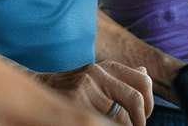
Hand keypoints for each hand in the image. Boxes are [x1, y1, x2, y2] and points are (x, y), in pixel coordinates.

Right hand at [35, 61, 153, 125]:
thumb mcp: (96, 76)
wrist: (39, 91)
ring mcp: (84, 89)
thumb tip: (144, 73)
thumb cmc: (73, 89)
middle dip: (139, 121)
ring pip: (119, 117)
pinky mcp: (74, 104)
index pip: (142, 82)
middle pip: (135, 100)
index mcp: (107, 67)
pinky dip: (106, 124)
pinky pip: (100, 121)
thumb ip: (120, 76)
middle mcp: (97, 74)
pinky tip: (99, 123)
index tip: (143, 117)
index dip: (149, 104)